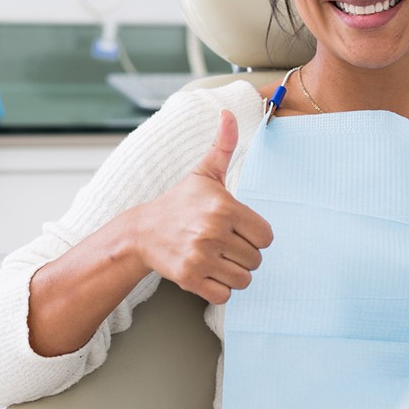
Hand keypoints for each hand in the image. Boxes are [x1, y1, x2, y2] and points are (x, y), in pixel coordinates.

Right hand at [132, 110, 272, 303]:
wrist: (142, 231)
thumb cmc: (180, 202)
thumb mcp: (203, 173)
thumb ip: (223, 145)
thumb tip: (228, 113)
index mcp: (224, 207)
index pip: (266, 237)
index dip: (254, 235)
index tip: (237, 229)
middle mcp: (213, 232)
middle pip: (256, 260)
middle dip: (243, 254)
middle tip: (223, 244)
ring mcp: (201, 257)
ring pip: (244, 280)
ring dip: (233, 273)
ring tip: (216, 258)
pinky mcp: (190, 279)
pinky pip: (225, 296)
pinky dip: (220, 289)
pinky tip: (207, 272)